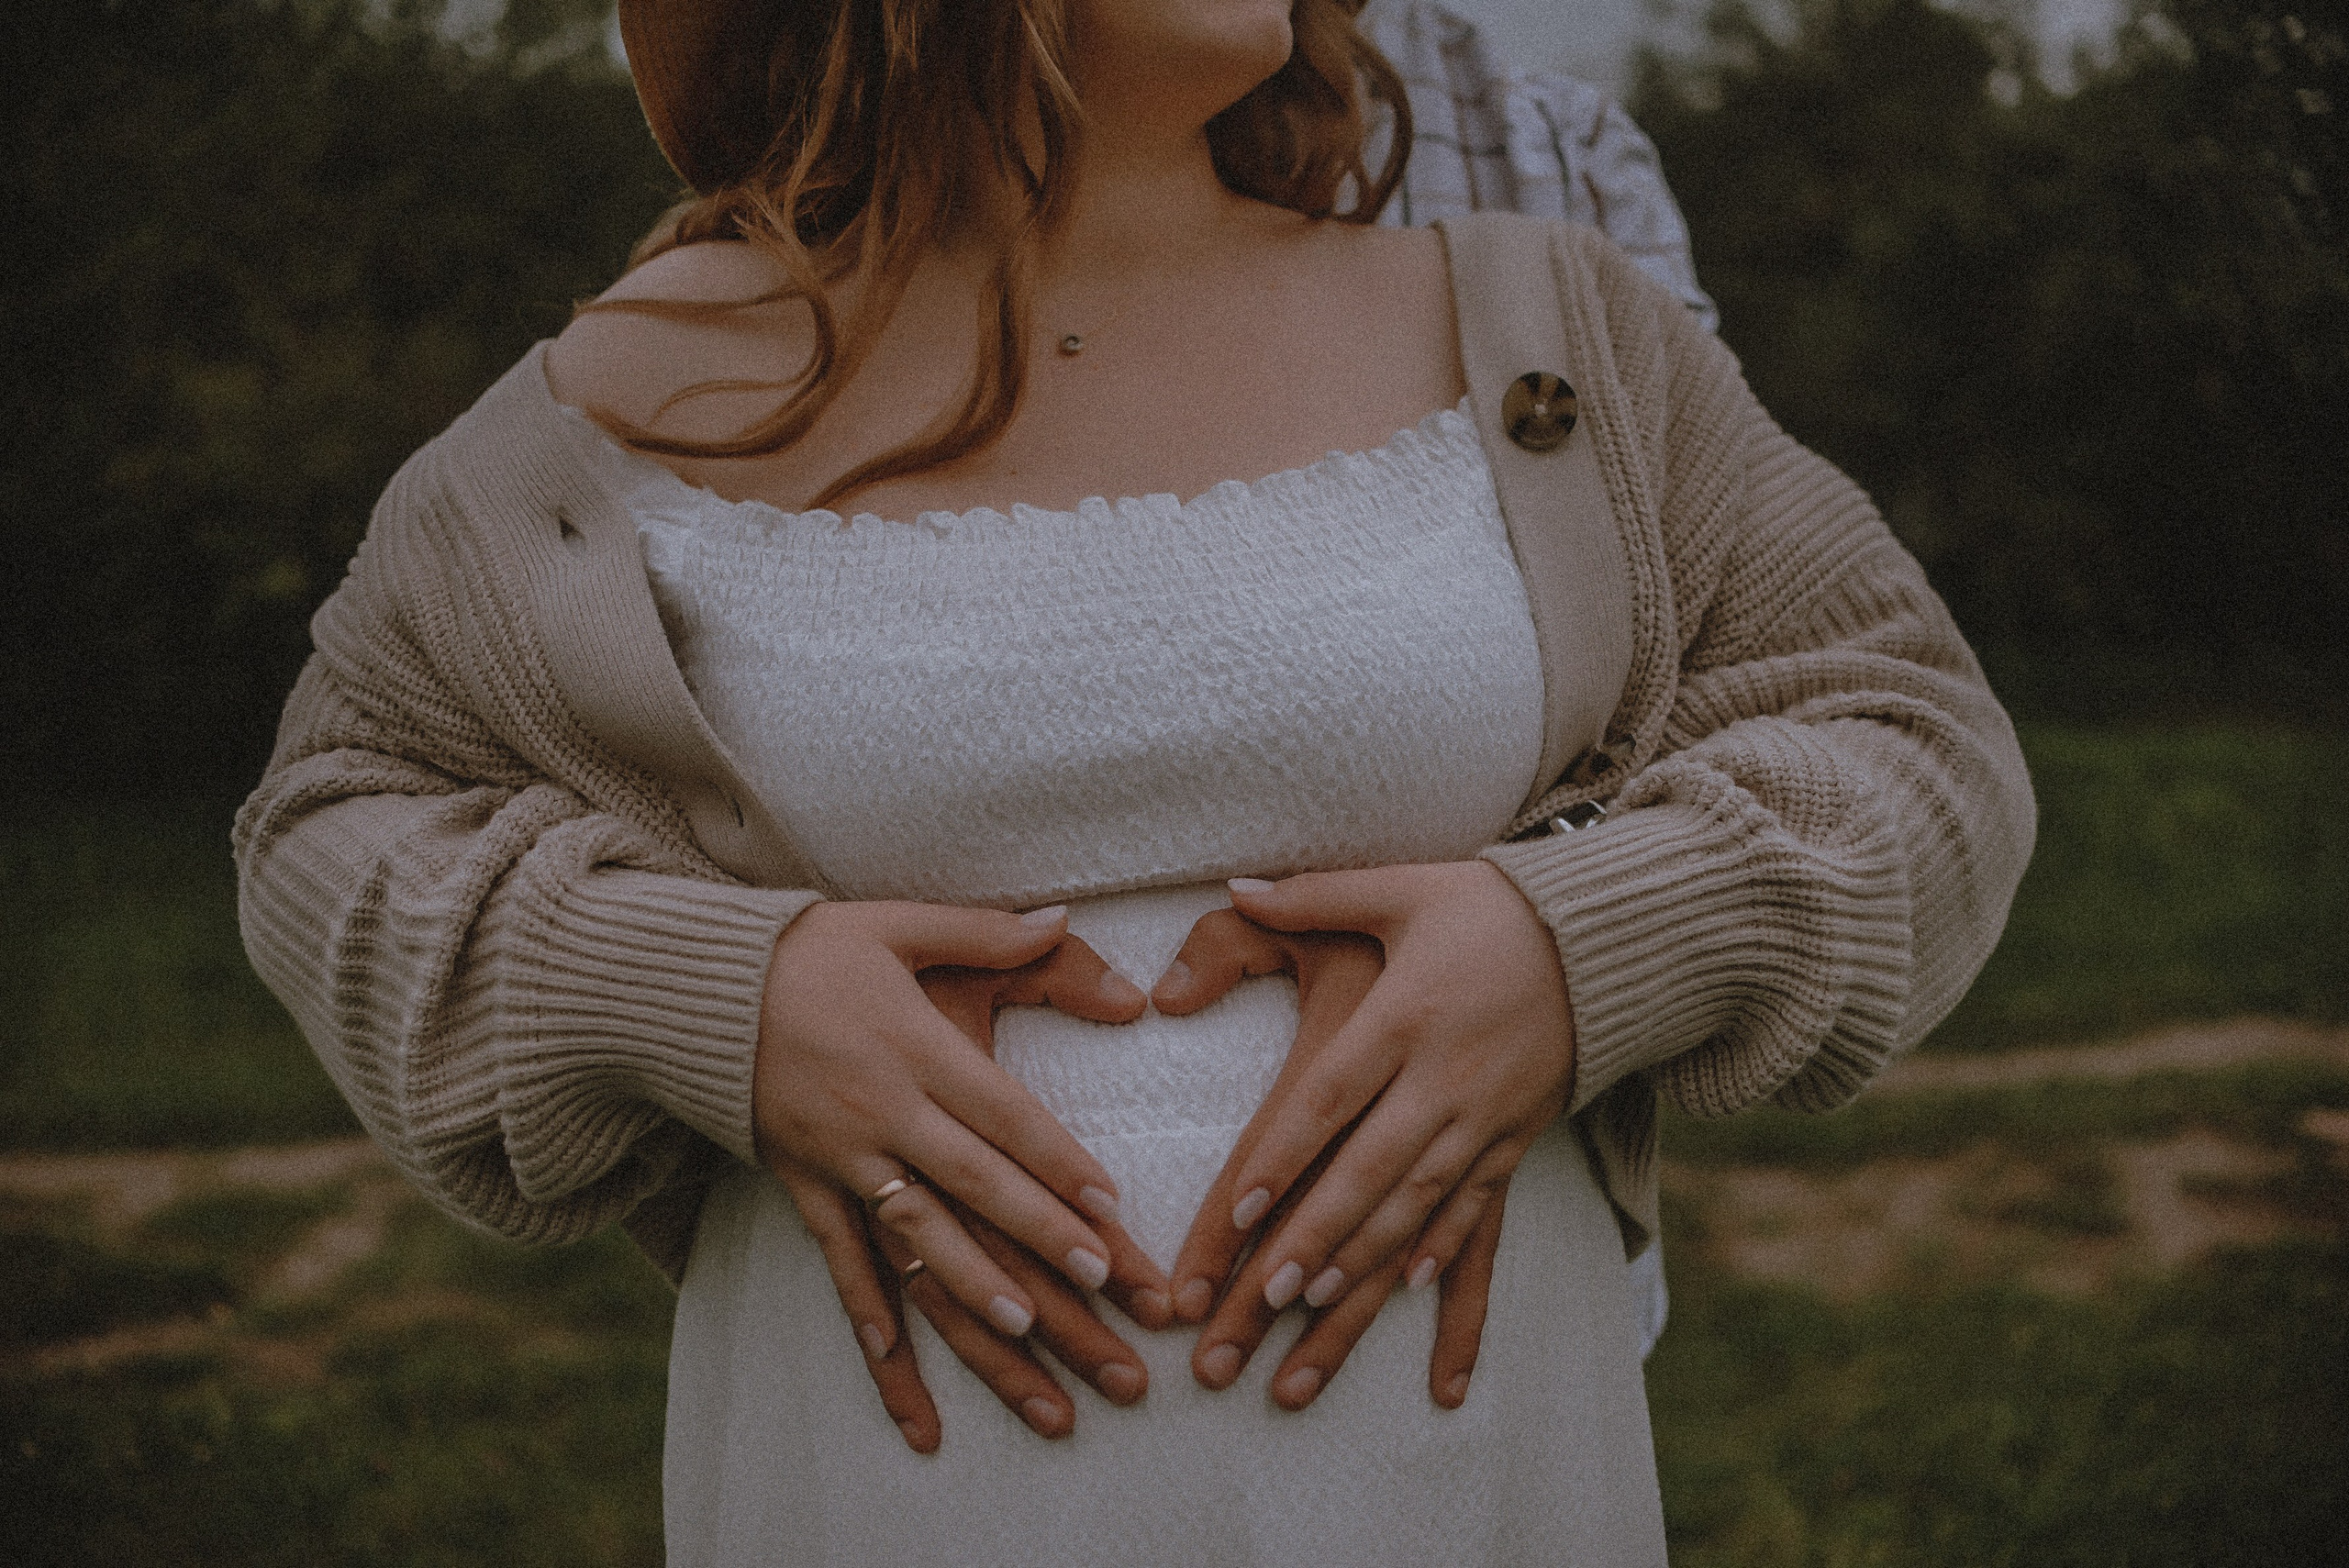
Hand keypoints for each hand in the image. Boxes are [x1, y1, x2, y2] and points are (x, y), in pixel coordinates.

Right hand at [754, 902, 1173, 1448]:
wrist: (690, 984)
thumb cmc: (808, 950)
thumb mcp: (897, 924)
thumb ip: (985, 931)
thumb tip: (1064, 919)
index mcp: (914, 1046)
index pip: (1001, 1111)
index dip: (1057, 1158)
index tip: (1108, 1203)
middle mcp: (881, 1108)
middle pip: (972, 1180)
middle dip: (1037, 1232)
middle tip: (1098, 1277)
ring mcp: (837, 1153)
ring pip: (913, 1229)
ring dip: (968, 1282)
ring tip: (1022, 1327)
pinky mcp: (797, 1179)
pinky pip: (834, 1250)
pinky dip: (862, 1304)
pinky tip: (893, 1351)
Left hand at [1163, 864, 1573, 1405]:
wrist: (1610, 933)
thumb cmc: (1489, 905)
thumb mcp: (1403, 887)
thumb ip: (1313, 894)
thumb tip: (1233, 886)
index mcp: (1407, 1013)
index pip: (1333, 1096)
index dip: (1285, 1156)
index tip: (1241, 1211)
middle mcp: (1447, 1074)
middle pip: (1372, 1169)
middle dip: (1317, 1236)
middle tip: (1264, 1294)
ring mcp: (1490, 1113)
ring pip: (1421, 1201)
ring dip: (1368, 1257)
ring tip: (1314, 1307)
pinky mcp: (1522, 1133)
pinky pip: (1482, 1204)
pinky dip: (1449, 1249)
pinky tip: (1414, 1288)